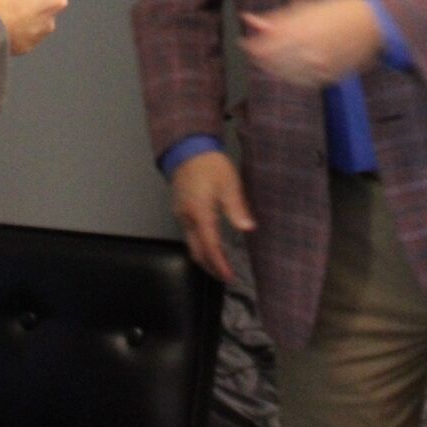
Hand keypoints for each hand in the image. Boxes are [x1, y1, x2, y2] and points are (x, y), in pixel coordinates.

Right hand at [170, 151, 254, 282]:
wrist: (188, 148)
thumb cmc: (210, 165)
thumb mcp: (228, 183)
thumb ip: (236, 207)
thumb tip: (247, 228)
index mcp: (200, 213)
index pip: (210, 246)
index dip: (219, 264)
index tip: (229, 277)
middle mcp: (187, 218)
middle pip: (196, 251)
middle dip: (210, 267)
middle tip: (225, 277)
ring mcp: (180, 214)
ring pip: (190, 244)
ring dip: (204, 257)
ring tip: (219, 264)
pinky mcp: (179, 210)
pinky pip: (188, 235)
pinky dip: (199, 245)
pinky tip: (210, 244)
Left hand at [240, 0, 381, 87]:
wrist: (370, 24)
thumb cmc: (335, 10)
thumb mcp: (303, 8)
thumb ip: (275, 18)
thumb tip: (249, 19)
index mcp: (301, 32)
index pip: (265, 47)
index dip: (251, 47)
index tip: (243, 42)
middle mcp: (309, 52)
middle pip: (273, 62)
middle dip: (259, 57)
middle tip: (253, 50)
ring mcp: (320, 67)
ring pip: (285, 75)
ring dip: (272, 68)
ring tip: (268, 59)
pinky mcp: (329, 77)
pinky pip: (302, 82)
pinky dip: (290, 76)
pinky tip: (286, 68)